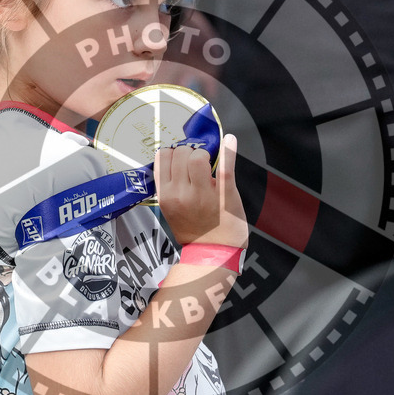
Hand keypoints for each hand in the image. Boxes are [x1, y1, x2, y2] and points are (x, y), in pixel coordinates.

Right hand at [154, 133, 247, 247]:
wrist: (212, 253)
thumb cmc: (194, 231)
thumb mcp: (171, 210)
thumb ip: (171, 186)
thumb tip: (174, 160)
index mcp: (166, 195)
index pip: (163, 157)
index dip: (173, 152)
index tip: (181, 156)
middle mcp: (181, 193)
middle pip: (180, 152)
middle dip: (190, 151)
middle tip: (198, 161)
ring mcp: (203, 193)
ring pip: (198, 155)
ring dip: (205, 154)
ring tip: (209, 163)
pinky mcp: (224, 194)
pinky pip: (225, 167)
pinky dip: (229, 150)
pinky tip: (231, 141)